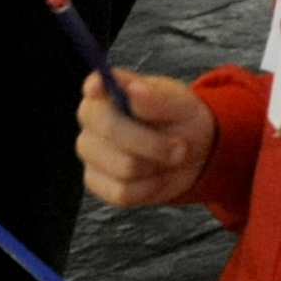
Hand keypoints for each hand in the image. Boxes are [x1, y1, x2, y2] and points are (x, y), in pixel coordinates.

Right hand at [77, 69, 217, 207]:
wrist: (189, 156)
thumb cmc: (179, 121)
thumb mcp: (180, 104)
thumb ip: (156, 97)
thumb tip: (133, 90)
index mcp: (105, 93)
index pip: (95, 88)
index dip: (96, 87)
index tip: (100, 88)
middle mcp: (90, 121)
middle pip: (111, 130)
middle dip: (154, 143)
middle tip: (179, 147)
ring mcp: (90, 153)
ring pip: (123, 167)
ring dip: (156, 166)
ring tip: (168, 159)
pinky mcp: (96, 182)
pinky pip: (121, 193)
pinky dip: (148, 189)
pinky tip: (155, 178)